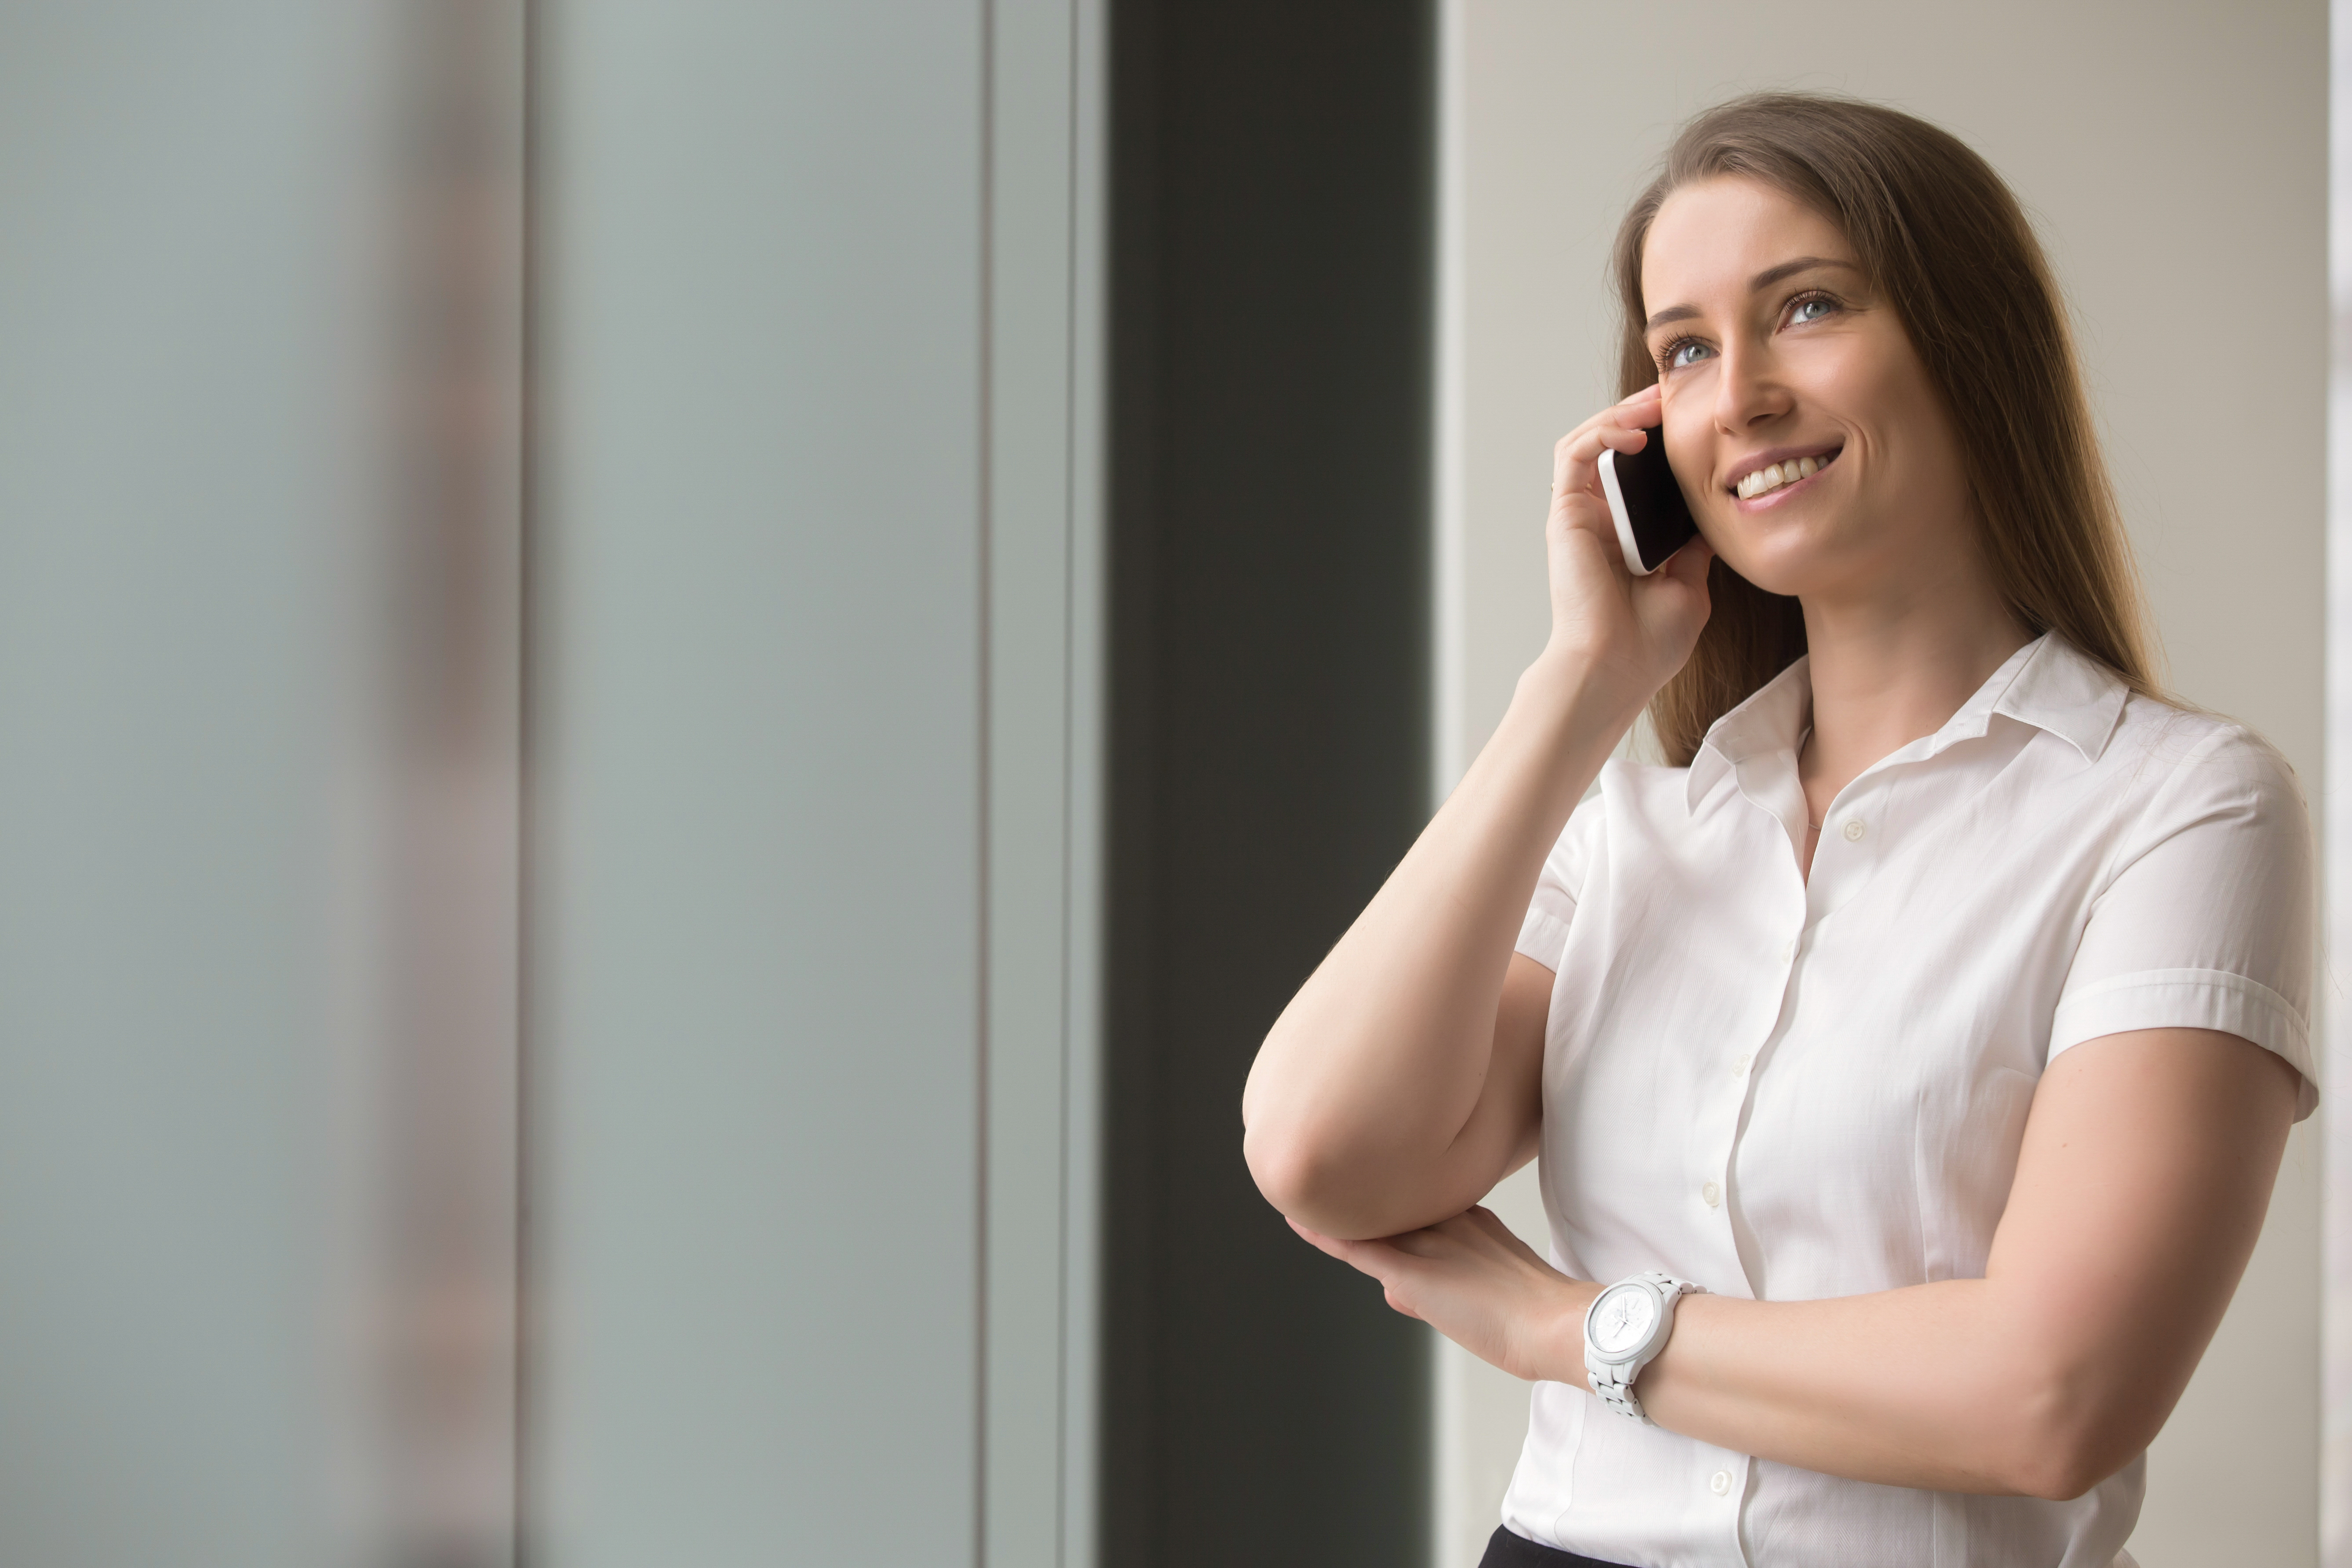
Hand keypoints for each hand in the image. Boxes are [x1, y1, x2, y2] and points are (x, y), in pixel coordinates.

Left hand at [1289, 1206, 1596, 1383]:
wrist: (1559, 1327)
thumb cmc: (1540, 1320)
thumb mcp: (1493, 1289)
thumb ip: (1441, 1286)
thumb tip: (1392, 1293)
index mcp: (1473, 1220)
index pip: (1420, 1207)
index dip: (1395, 1207)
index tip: (1374, 1197)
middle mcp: (1446, 1223)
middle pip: (1392, 1214)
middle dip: (1365, 1207)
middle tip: (1329, 1183)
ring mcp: (1428, 1246)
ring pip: (1372, 1226)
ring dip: (1340, 1213)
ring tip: (1305, 1191)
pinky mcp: (1413, 1274)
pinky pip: (1356, 1250)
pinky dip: (1327, 1236)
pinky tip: (1299, 1220)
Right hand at [1540, 384, 1715, 711]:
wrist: (1616, 668)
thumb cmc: (1648, 643)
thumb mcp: (1690, 586)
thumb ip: (1694, 550)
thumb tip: (1712, 518)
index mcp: (1626, 536)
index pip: (1639, 473)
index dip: (1663, 441)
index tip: (1697, 421)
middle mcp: (1598, 521)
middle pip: (1611, 447)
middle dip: (1641, 413)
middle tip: (1676, 394)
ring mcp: (1579, 516)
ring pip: (1588, 440)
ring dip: (1620, 414)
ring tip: (1655, 401)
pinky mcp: (1565, 515)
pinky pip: (1573, 455)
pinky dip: (1602, 434)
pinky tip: (1636, 433)